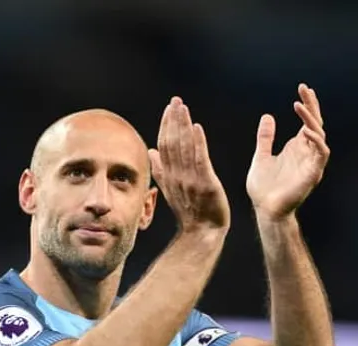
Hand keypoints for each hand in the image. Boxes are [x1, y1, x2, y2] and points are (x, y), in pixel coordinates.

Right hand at [149, 97, 229, 232]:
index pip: (164, 146)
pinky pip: (200, 161)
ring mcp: (191, 180)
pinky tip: (197, 128)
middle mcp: (177, 176)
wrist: (202, 233)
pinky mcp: (206, 184)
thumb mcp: (172, 190)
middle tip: (176, 100)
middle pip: (172, 143)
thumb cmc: (190, 212)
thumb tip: (151, 151)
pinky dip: (198, 143)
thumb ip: (161, 170)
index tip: (169, 108)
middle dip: (174, 120)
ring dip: (183, 126)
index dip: (166, 126)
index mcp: (169, 176)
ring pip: (184, 148)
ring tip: (184, 108)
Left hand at [246, 84, 330, 220]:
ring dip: (311, 120)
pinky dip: (316, 141)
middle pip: (315, 124)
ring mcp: (311, 163)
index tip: (302, 88)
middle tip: (304, 90)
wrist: (265, 210)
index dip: (307, 105)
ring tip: (299, 105)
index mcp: (296, 148)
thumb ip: (265, 138)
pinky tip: (305, 130)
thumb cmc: (263, 188)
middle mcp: (307, 153)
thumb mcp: (261, 157)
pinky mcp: (313, 174)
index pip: (307, 121)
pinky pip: (320, 153)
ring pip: (319, 135)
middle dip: (311, 106)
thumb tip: (267, 116)